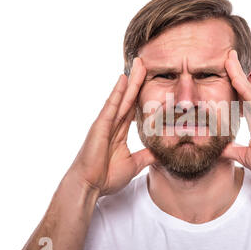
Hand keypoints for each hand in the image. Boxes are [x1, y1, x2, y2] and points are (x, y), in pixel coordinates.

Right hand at [66, 58, 155, 195]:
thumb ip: (146, 156)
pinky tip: (124, 79)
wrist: (89, 186)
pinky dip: (118, 92)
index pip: (133, 109)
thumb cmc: (106, 177)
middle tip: (144, 63)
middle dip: (136, 80)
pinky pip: (111, 106)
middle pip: (128, 98)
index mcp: (119, 132)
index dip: (141, 94)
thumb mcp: (134, 165)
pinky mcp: (100, 126)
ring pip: (122, 97)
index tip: (150, 81)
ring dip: (130, 80)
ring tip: (138, 64)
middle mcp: (112, 124)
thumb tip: (160, 152)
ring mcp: (105, 123)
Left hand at [222, 50, 250, 183]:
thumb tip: (216, 149)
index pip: (239, 100)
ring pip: (248, 90)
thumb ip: (231, 150)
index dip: (230, 88)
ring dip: (238, 73)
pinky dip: (245, 88)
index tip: (218, 77)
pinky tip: (236, 77)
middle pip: (243, 89)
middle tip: (224, 57)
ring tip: (229, 58)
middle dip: (234, 73)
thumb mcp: (246, 156)